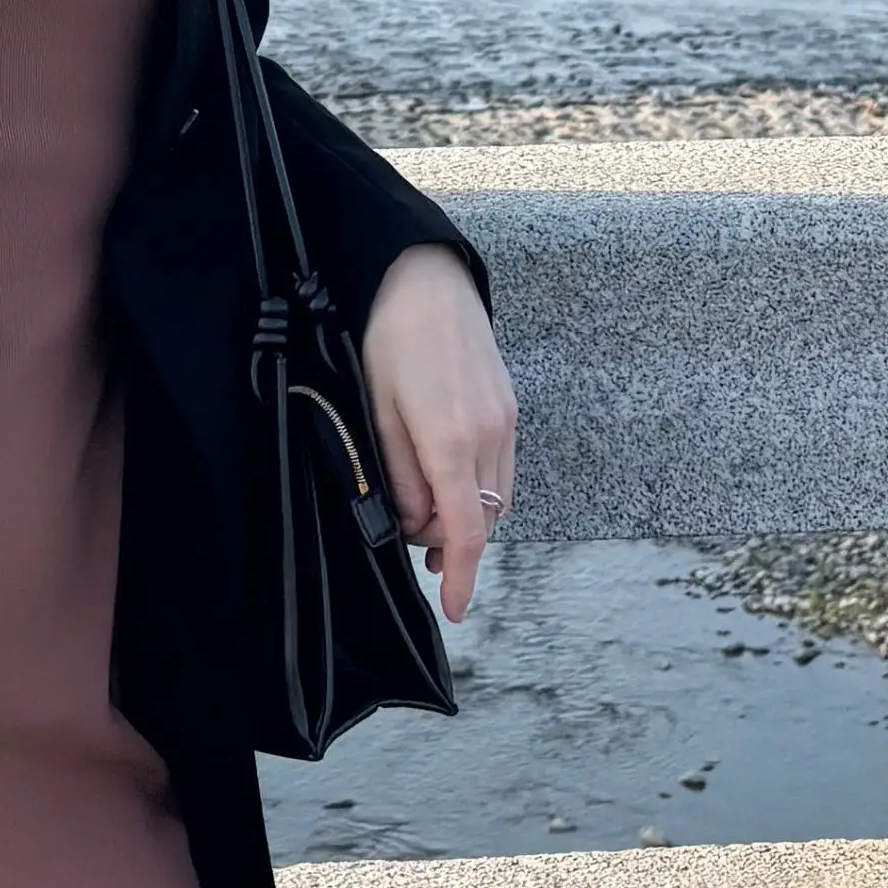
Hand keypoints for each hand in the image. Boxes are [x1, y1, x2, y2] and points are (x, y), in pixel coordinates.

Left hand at [359, 244, 517, 623]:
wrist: (429, 279)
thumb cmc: (390, 337)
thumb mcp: (377, 408)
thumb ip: (397, 473)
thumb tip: (410, 523)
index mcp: (450, 440)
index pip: (465, 530)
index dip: (461, 576)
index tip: (453, 609)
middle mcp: (489, 436)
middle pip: (482, 520)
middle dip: (451, 544)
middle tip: (413, 546)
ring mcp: (506, 422)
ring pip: (497, 499)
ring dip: (467, 519)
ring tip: (427, 519)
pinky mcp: (510, 409)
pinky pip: (502, 470)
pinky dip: (480, 490)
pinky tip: (450, 482)